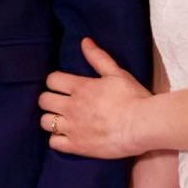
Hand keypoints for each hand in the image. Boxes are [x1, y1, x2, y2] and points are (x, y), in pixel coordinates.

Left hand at [37, 37, 149, 159]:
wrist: (143, 125)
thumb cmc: (134, 98)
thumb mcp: (117, 73)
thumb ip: (98, 57)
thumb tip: (84, 41)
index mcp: (81, 87)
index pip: (52, 80)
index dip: (56, 81)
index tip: (63, 86)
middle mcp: (72, 107)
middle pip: (44, 100)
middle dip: (50, 99)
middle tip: (61, 103)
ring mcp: (73, 128)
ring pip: (45, 122)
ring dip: (51, 119)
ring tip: (63, 120)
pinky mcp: (77, 146)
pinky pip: (54, 143)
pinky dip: (57, 139)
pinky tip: (67, 136)